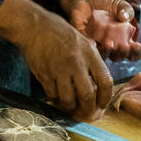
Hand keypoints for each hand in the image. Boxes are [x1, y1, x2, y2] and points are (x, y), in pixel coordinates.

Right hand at [0, 0, 112, 120]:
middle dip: (89, 110)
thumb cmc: (59, 32)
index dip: (106, 98)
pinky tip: (57, 97)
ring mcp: (59, 70)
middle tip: (88, 114)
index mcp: (90, 54)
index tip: (102, 105)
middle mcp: (76, 63)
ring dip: (70, 107)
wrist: (34, 26)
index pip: (105, 82)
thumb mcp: (82, 41)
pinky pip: (53, 95)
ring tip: (71, 106)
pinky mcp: (45, 75)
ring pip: (68, 100)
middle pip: (87, 96)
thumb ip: (90, 61)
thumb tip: (96, 85)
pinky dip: (56, 100)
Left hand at [62, 0, 140, 61]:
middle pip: (119, 57)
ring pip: (103, 56)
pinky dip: (91, 46)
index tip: (135, 45)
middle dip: (122, 53)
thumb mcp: (118, 4)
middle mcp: (112, 45)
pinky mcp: (85, 42)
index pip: (134, 52)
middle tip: (124, 46)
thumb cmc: (106, 5)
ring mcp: (98, 45)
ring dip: (107, 52)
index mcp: (124, 39)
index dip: (136, 51)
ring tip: (109, 44)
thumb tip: (125, 18)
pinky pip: (87, 48)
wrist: (87, 0)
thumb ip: (126, 9)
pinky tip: (93, 42)